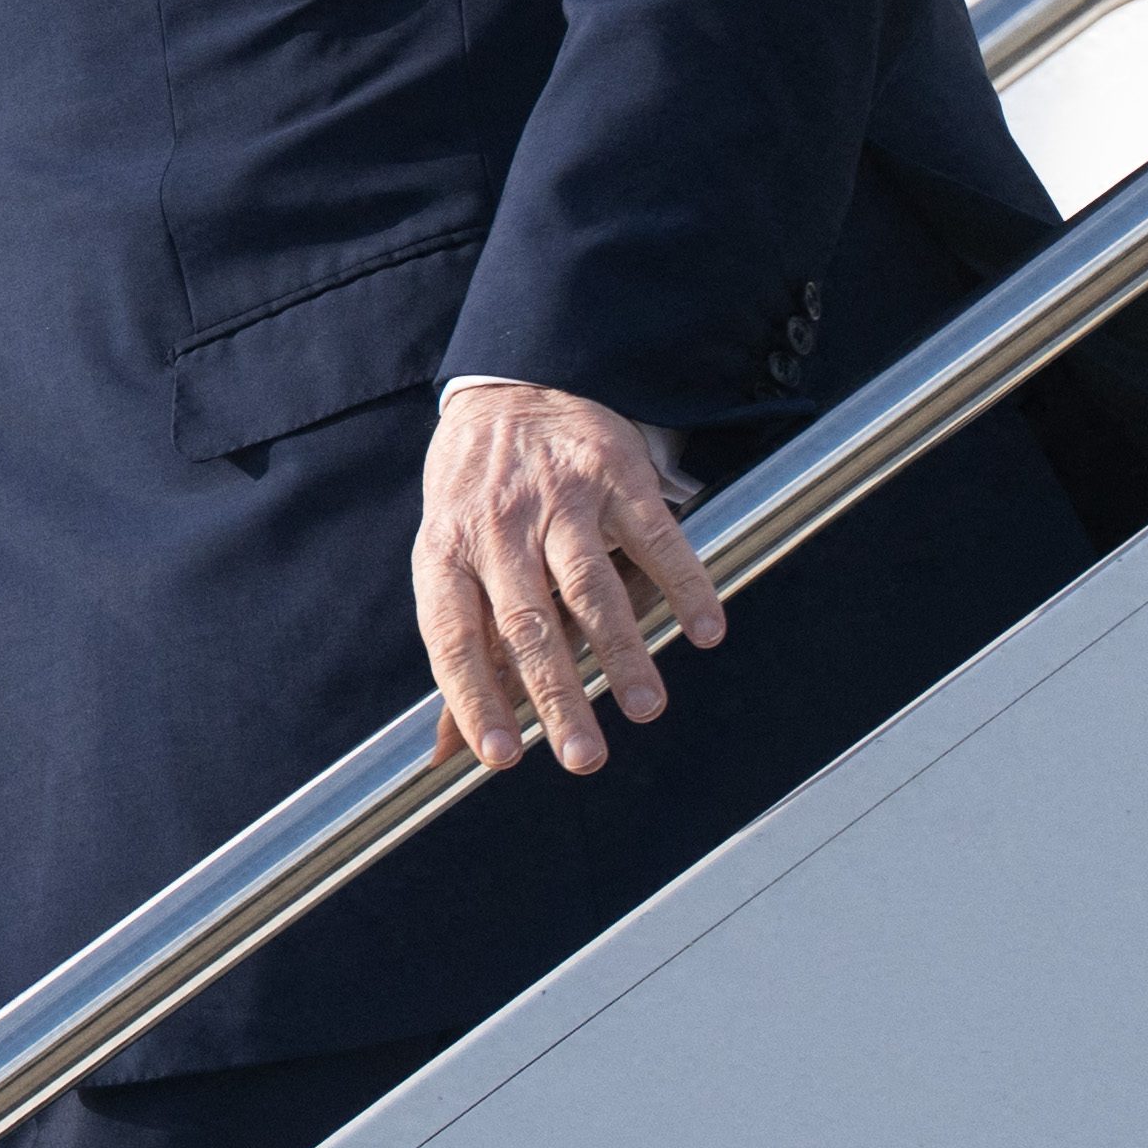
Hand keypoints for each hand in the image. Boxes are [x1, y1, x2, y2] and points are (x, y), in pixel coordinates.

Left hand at [412, 382, 727, 774]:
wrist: (513, 388)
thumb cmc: (478, 501)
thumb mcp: (451, 564)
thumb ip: (459, 658)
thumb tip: (441, 754)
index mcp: (445, 554)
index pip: (453, 638)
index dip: (475, 697)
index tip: (501, 757)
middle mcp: (496, 526)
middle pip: (526, 623)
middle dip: (557, 696)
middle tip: (585, 758)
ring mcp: (557, 497)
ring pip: (589, 585)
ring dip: (621, 650)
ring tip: (645, 709)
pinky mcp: (613, 473)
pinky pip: (654, 535)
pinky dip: (683, 582)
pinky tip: (706, 628)